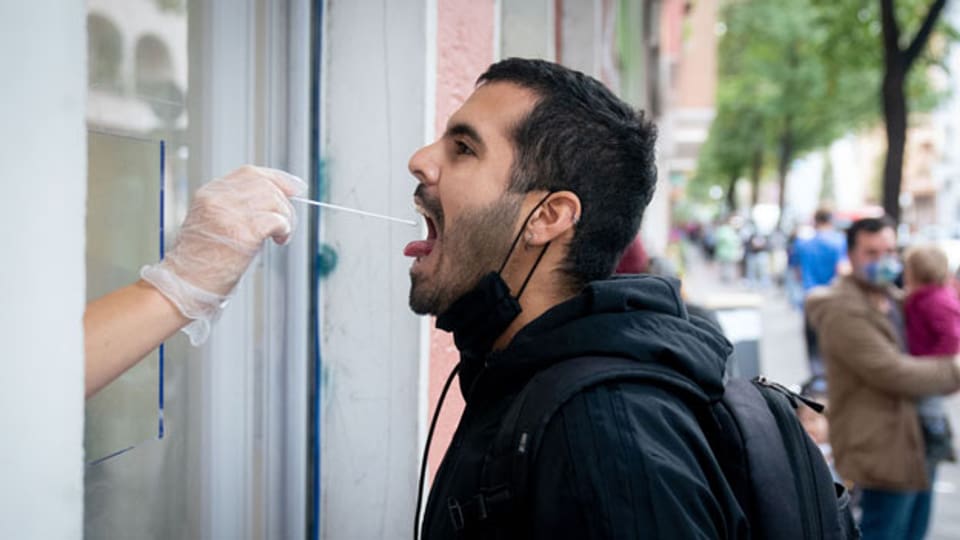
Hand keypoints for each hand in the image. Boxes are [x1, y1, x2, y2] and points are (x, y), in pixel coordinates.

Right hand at [141, 165, 305, 343]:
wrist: (185, 285)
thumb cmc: (201, 261)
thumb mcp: (212, 222)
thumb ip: (237, 206)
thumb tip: (275, 198)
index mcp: (209, 193)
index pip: (250, 172)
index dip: (277, 178)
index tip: (294, 187)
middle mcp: (218, 199)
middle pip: (266, 185)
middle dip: (284, 203)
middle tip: (286, 223)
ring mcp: (229, 214)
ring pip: (275, 200)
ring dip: (287, 218)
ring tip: (280, 235)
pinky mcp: (243, 233)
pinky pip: (277, 220)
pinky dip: (285, 229)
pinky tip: (279, 240)